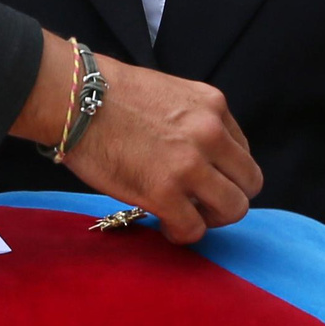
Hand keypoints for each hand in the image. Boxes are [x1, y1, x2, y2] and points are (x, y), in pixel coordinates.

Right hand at [11, 33, 261, 243]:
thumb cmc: (109, 92)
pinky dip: (181, 232)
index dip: (225, 171)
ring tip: (184, 215)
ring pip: (233, 209)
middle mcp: (211, 133)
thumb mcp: (170, 92)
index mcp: (213, 105)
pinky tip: (163, 222)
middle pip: (249, 183)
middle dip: (226, 197)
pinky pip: (193, 229)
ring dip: (210, 218)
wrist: (75, 98)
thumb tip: (198, 154)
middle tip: (199, 202)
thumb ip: (193, 120)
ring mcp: (190, 165)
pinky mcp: (164, 193)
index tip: (204, 178)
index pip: (243, 152)